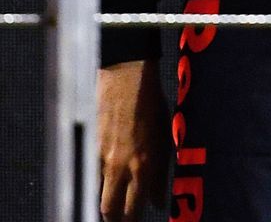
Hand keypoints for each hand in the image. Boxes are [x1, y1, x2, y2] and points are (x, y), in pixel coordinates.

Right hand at [98, 58, 165, 221]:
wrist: (126, 80)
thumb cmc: (151, 104)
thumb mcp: (165, 139)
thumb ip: (161, 173)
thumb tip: (158, 201)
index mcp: (145, 164)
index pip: (136, 208)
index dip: (135, 220)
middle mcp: (122, 167)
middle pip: (111, 210)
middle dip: (116, 219)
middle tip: (121, 220)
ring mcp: (102, 160)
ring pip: (97, 196)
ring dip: (105, 205)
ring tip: (111, 209)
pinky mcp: (88, 150)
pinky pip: (89, 176)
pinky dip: (94, 184)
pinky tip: (101, 183)